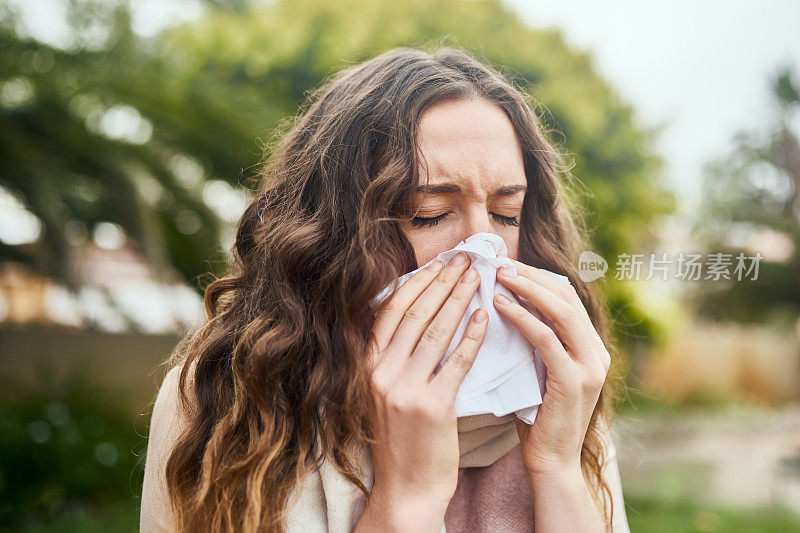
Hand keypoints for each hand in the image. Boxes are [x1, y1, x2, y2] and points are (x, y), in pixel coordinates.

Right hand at [359, 252, 487, 530]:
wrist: (407, 488)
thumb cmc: (401, 438)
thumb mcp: (383, 393)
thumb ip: (393, 357)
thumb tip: (417, 314)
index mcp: (368, 365)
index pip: (391, 311)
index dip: (417, 283)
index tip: (439, 263)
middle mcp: (381, 373)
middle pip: (415, 314)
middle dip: (442, 282)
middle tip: (464, 260)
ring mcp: (404, 390)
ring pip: (436, 331)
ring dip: (459, 299)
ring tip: (478, 278)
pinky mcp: (433, 407)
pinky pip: (456, 361)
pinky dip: (472, 336)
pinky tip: (485, 317)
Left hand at [494, 260, 610, 473]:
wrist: (552, 462)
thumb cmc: (536, 417)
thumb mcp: (537, 371)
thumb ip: (533, 343)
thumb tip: (504, 304)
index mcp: (591, 348)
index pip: (567, 298)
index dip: (538, 278)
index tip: (508, 264)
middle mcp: (597, 353)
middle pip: (566, 297)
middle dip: (532, 276)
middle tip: (500, 263)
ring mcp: (590, 367)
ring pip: (560, 312)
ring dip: (527, 289)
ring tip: (498, 277)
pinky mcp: (574, 381)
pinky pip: (545, 339)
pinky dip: (522, 318)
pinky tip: (500, 306)